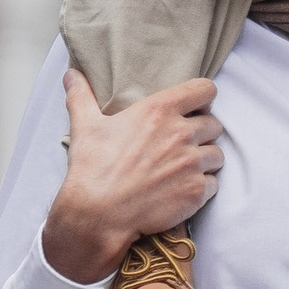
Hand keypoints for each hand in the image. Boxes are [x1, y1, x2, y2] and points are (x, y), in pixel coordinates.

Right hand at [43, 73, 222, 284]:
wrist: (99, 213)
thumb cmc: (93, 168)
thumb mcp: (85, 126)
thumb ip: (82, 95)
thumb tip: (72, 74)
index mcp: (159, 110)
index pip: (204, 90)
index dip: (203, 97)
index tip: (195, 107)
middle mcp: (181, 134)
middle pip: (214, 125)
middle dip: (203, 133)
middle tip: (184, 145)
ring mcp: (192, 163)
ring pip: (216, 155)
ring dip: (205, 161)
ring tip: (183, 169)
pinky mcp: (196, 191)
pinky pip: (214, 183)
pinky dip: (203, 187)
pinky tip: (182, 190)